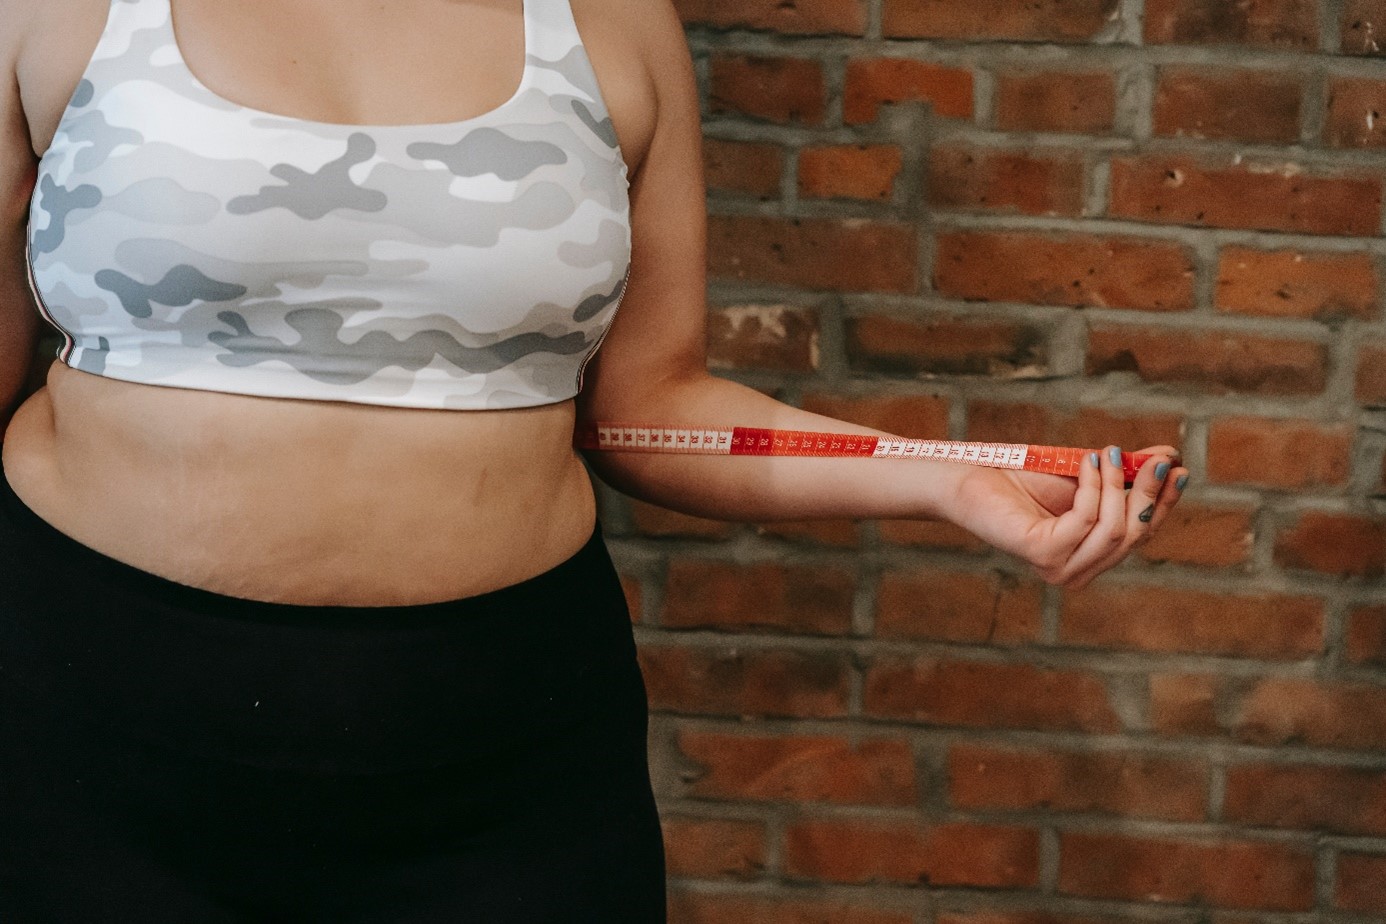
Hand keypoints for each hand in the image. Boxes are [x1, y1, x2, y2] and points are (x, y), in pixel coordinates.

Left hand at [942, 445, 1186, 590]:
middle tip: (1155, 458)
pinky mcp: (1042, 554)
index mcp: (1091, 557)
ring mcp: (1060, 568)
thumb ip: (1125, 472)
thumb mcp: (1087, 475)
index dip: (1163, 504)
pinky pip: (1084, 520)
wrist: (972, 476)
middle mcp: (1078, 571)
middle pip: (1134, 535)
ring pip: (1113, 530)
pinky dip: (1092, 487)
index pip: (1141, 535)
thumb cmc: (1024, 478)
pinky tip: (1085, 462)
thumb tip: (1170, 457)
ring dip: (1117, 486)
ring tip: (1108, 453)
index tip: (1179, 469)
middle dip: (1148, 494)